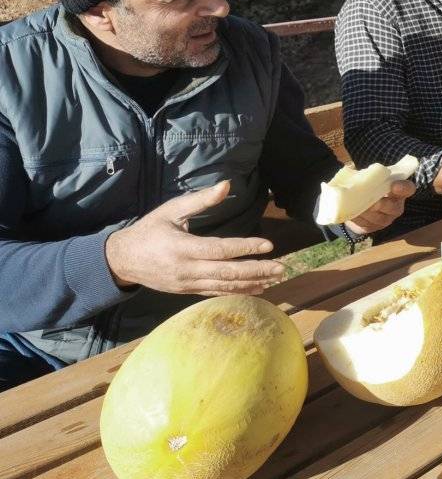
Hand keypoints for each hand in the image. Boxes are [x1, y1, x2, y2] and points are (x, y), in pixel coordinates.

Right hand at [105, 181, 284, 295]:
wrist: (123, 259)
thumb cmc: (150, 230)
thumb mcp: (171, 210)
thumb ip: (201, 200)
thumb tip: (227, 185)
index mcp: (183, 248)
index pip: (220, 250)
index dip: (245, 248)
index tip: (268, 245)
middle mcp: (187, 269)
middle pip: (227, 273)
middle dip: (256, 270)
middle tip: (281, 267)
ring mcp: (187, 283)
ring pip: (225, 286)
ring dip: (252, 283)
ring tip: (275, 279)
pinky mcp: (187, 291)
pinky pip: (216, 293)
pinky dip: (238, 292)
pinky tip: (256, 289)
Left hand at [344, 180, 414, 235]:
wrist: (363, 203)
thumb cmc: (370, 186)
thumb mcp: (372, 178)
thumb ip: (368, 174)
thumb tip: (351, 167)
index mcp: (399, 191)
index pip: (408, 189)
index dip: (403, 188)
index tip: (394, 185)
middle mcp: (395, 208)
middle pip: (392, 208)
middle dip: (381, 205)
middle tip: (372, 202)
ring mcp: (384, 220)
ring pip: (376, 218)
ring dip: (366, 212)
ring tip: (354, 205)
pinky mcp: (371, 228)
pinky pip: (364, 224)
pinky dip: (356, 218)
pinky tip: (349, 211)